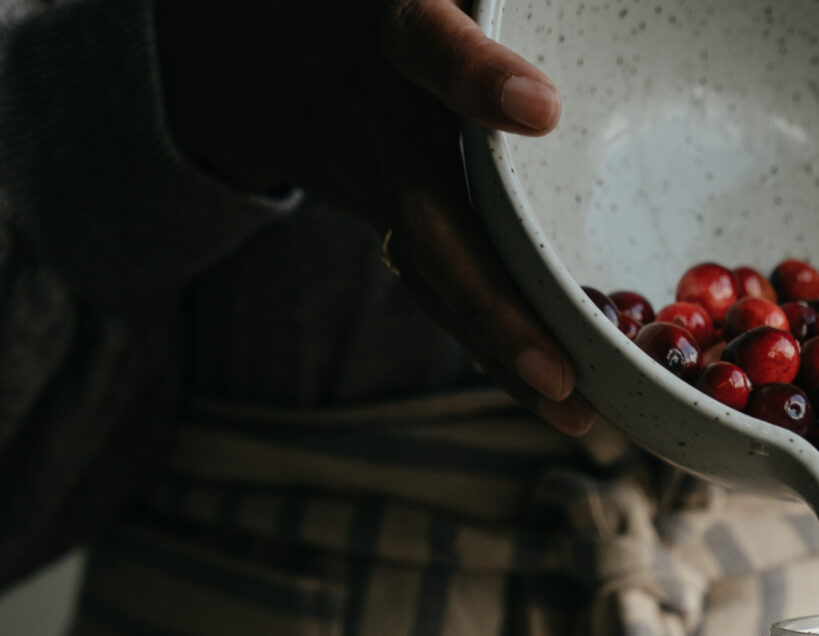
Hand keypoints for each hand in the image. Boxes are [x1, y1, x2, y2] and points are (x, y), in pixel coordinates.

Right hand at [154, 0, 590, 433]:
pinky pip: (440, 291)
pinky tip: (568, 399)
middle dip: (492, 294)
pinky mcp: (393, 219)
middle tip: (562, 359)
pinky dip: (497, 346)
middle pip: (429, 213)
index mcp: (382, 15)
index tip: (537, 112)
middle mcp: (371, 107)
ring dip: (503, 349)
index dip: (470, 77)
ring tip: (577, 411)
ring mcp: (375, 177)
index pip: (419, 36)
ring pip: (435, 274)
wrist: (238, 19)